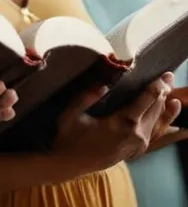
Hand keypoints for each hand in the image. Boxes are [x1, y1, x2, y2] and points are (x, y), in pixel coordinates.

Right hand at [53, 73, 173, 170]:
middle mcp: (137, 134)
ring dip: (165, 105)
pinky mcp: (138, 149)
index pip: (146, 100)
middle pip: (156, 108)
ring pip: (158, 120)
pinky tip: (169, 116)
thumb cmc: (70, 138)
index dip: (156, 86)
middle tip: (168, 76)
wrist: (72, 164)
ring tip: (169, 91)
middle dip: (163, 91)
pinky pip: (155, 131)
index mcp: (123, 122)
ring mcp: (140, 143)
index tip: (163, 74)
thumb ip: (85, 97)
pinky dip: (163, 120)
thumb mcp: (70, 114)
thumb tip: (103, 84)